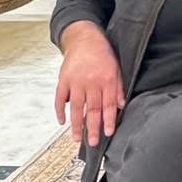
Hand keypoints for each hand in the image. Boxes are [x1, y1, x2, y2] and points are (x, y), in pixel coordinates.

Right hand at [55, 21, 124, 148]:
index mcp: (106, 79)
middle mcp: (91, 82)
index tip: (108, 133)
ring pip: (76, 107)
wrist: (84, 38)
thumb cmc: (102, 54)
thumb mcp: (117, 68)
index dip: (108, 120)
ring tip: (76, 138)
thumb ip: (118, 87)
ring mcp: (75, 81)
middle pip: (92, 109)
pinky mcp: (63, 79)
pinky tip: (62, 122)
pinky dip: (60, 110)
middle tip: (92, 142)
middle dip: (92, 128)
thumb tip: (122, 106)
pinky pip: (60, 98)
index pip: (108, 104)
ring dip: (76, 124)